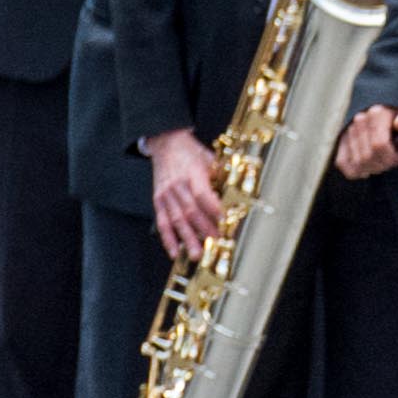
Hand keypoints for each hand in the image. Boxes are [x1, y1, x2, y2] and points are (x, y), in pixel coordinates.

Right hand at [147, 129, 222, 263]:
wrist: (166, 143)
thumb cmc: (191, 153)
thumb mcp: (210, 159)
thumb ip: (221, 177)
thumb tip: (238, 194)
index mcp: (192, 173)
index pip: (202, 194)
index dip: (213, 209)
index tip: (225, 221)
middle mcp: (177, 185)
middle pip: (191, 211)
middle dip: (204, 229)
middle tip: (215, 243)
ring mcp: (166, 194)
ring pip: (177, 220)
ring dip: (187, 238)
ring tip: (195, 254)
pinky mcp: (159, 201)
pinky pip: (162, 222)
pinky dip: (168, 238)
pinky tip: (174, 251)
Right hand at [332, 105, 397, 182]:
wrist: (383, 119)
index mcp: (377, 113)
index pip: (379, 145)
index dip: (392, 158)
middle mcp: (360, 120)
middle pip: (368, 156)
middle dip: (384, 165)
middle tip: (393, 162)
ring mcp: (349, 131)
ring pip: (358, 163)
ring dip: (373, 168)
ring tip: (383, 163)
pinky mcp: (341, 142)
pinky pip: (343, 164)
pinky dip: (356, 171)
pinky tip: (368, 169)